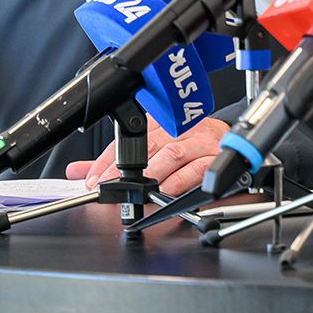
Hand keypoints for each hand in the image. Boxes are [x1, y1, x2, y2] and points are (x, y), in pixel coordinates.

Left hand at [64, 117, 230, 198]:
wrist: (232, 140)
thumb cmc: (190, 144)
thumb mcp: (151, 146)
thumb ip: (115, 161)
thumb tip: (80, 171)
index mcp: (161, 122)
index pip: (129, 140)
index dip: (107, 160)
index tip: (92, 179)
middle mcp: (180, 128)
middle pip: (148, 146)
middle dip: (124, 170)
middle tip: (109, 187)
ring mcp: (200, 141)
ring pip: (173, 154)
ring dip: (152, 175)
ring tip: (137, 191)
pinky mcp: (216, 155)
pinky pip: (197, 168)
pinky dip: (180, 181)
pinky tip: (167, 190)